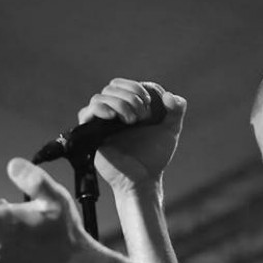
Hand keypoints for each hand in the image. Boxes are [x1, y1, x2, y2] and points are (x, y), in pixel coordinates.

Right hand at [78, 78, 186, 192]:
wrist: (144, 179)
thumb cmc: (154, 156)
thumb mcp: (170, 130)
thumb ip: (176, 110)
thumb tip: (169, 96)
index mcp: (128, 107)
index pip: (124, 84)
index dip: (136, 88)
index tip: (149, 103)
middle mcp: (113, 112)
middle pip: (112, 87)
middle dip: (130, 96)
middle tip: (142, 116)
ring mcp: (101, 122)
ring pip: (99, 97)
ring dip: (119, 103)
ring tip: (131, 121)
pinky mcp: (91, 134)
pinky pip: (86, 112)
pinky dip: (100, 109)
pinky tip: (113, 117)